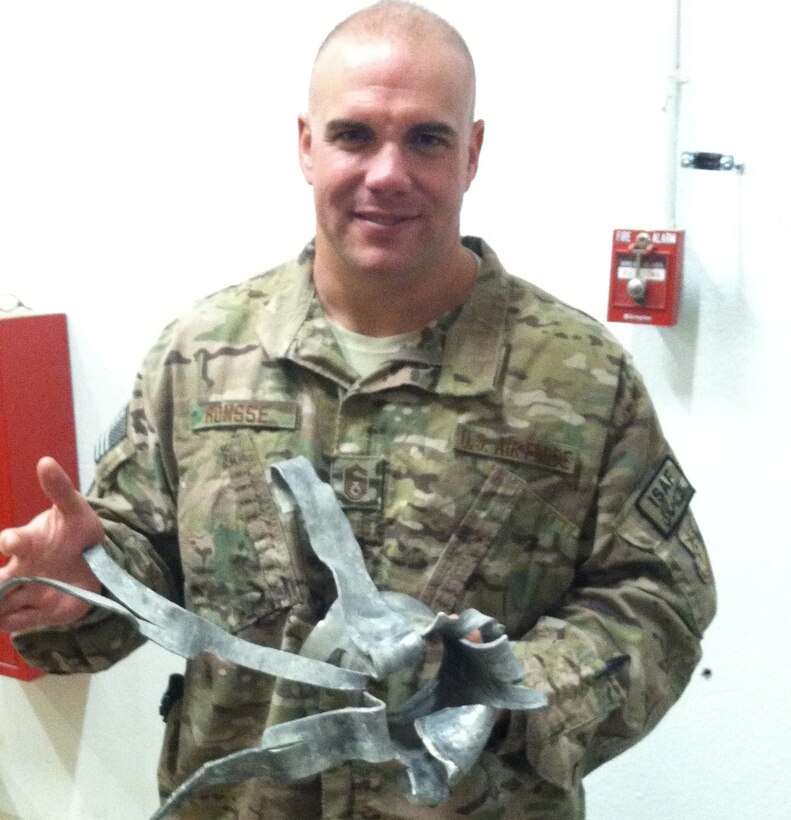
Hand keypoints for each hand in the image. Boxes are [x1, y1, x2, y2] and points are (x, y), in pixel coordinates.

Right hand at [0, 457, 103, 631]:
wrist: (98, 562)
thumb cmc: (78, 532)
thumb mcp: (76, 511)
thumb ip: (61, 490)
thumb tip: (45, 461)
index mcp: (28, 543)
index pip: (11, 542)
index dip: (10, 542)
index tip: (12, 542)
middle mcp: (20, 569)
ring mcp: (28, 592)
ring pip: (0, 604)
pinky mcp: (40, 612)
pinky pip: (17, 622)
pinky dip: (11, 624)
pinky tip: (7, 623)